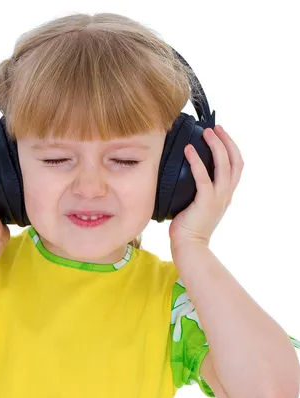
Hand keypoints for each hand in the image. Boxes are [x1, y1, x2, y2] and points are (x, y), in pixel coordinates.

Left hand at [168, 124, 243, 249]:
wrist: (189, 247)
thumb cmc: (188, 228)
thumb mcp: (197, 206)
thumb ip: (198, 191)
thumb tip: (183, 175)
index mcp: (226, 195)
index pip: (236, 166)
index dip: (231, 148)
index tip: (220, 134)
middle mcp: (226, 194)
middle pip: (235, 161)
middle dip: (227, 141)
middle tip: (215, 128)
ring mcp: (218, 198)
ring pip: (224, 165)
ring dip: (216, 146)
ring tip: (205, 133)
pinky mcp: (205, 202)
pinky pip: (203, 177)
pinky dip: (197, 161)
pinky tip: (188, 150)